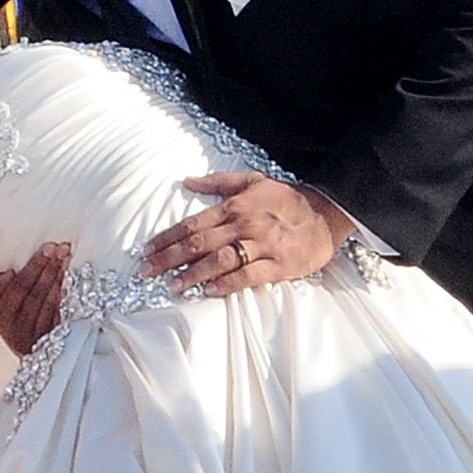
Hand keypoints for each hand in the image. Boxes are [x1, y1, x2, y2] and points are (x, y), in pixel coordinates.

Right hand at [0, 241, 69, 357]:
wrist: (25, 345)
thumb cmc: (12, 313)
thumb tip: (9, 274)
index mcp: (1, 317)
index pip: (18, 287)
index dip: (33, 267)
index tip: (47, 247)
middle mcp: (17, 330)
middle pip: (35, 294)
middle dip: (49, 268)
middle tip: (62, 248)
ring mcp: (36, 338)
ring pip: (49, 304)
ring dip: (60, 278)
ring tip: (67, 258)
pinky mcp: (52, 342)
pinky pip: (60, 317)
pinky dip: (66, 298)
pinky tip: (72, 282)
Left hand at [142, 172, 352, 296]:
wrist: (326, 213)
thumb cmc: (286, 198)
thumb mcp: (252, 181)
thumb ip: (218, 182)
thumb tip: (186, 181)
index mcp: (235, 206)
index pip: (193, 224)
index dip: (167, 237)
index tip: (147, 250)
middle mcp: (245, 225)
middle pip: (199, 244)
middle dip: (169, 258)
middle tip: (146, 271)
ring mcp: (262, 246)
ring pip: (220, 261)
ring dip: (193, 274)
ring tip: (172, 285)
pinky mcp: (278, 266)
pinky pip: (248, 276)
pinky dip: (226, 284)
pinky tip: (209, 291)